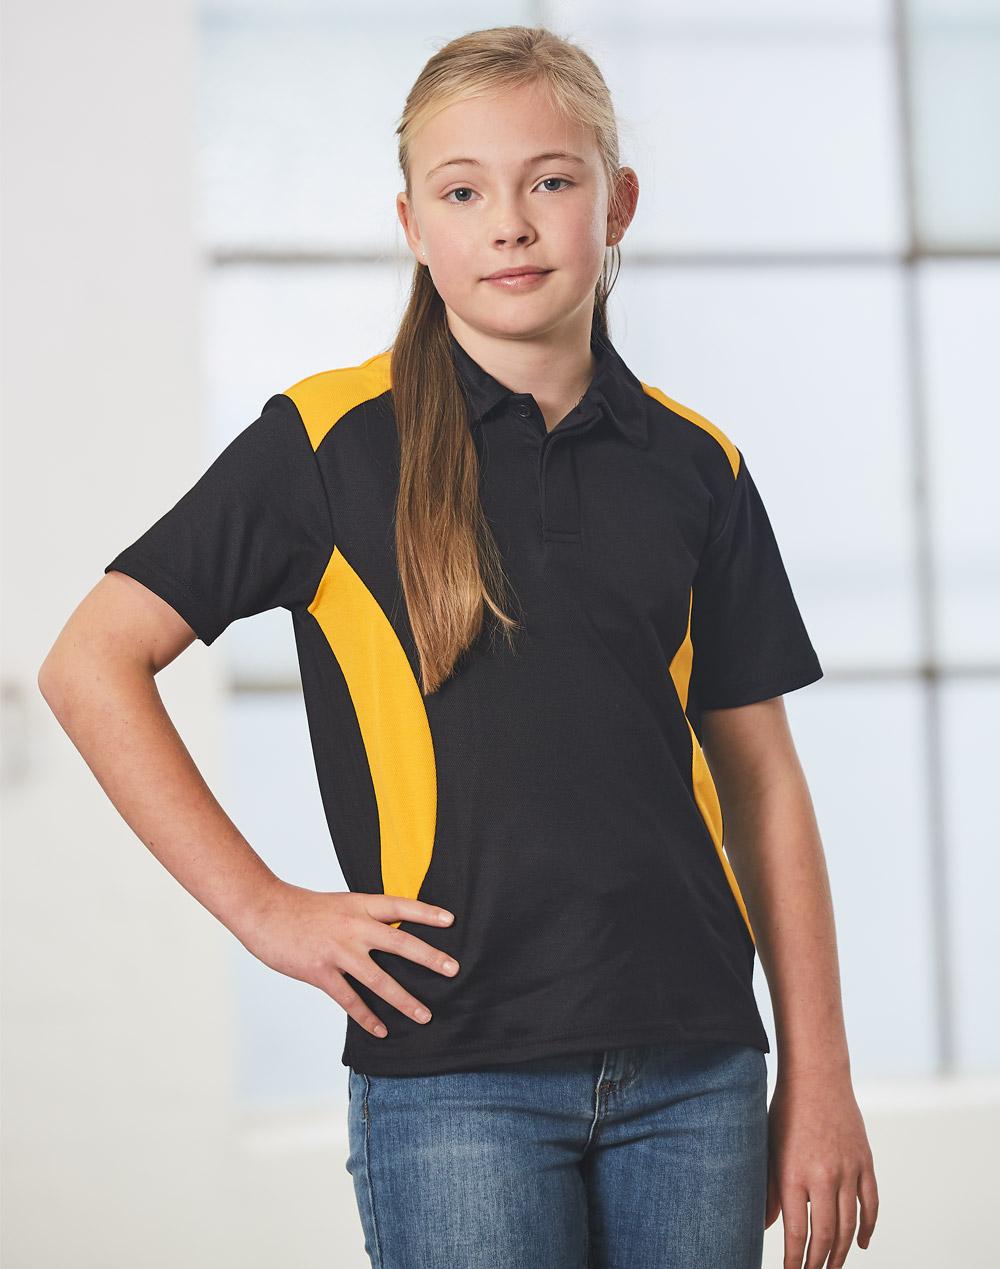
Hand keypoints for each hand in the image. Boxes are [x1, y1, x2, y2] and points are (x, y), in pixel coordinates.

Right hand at [238, 881, 458, 1037]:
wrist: (264, 910)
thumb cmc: (302, 909)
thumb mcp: (339, 904)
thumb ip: (363, 917)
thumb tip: (390, 933)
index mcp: (359, 905)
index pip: (400, 907)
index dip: (426, 912)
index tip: (451, 921)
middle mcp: (354, 926)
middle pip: (400, 942)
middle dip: (429, 958)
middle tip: (453, 970)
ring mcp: (338, 950)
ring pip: (379, 979)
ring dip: (404, 1000)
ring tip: (425, 1016)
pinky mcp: (320, 971)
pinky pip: (349, 999)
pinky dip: (367, 1017)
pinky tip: (382, 1031)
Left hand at [765, 1069, 878, 1266]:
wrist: (816, 1076)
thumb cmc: (785, 1111)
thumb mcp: (769, 1148)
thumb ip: (769, 1189)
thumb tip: (766, 1225)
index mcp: (793, 1173)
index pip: (796, 1232)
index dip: (795, 1260)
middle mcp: (823, 1176)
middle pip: (826, 1235)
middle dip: (819, 1263)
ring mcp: (848, 1169)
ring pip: (849, 1225)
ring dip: (842, 1252)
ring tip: (834, 1267)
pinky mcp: (865, 1161)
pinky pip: (871, 1203)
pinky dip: (868, 1227)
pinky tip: (861, 1243)